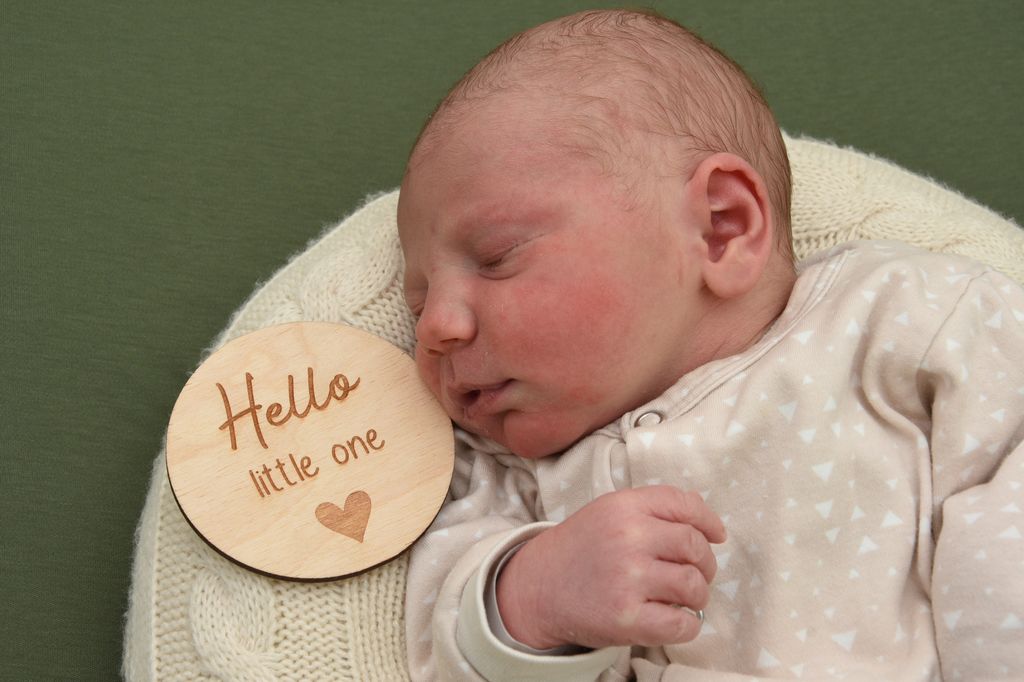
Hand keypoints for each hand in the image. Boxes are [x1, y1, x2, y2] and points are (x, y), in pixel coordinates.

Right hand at [496, 486, 725, 649]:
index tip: (717, 536)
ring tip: (682, 599)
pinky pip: (682, 624)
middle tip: (696, 574)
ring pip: (694, 586)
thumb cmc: (581, 549)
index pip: (685, 505)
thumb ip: (651, 508)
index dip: (709, 522)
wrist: (538, 588)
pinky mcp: (627, 618)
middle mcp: (628, 538)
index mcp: (624, 507)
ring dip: (697, 596)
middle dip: (706, 563)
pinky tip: (673, 619)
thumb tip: (705, 519)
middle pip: (695, 546)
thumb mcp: (609, 512)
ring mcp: (628, 578)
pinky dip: (687, 625)